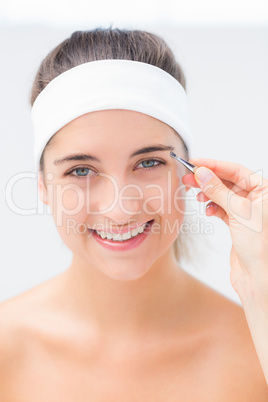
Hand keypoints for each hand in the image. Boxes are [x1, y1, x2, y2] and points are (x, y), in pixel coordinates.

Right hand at [182, 158, 267, 294]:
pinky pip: (220, 208)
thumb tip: (202, 173)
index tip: (195, 163)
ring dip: (208, 193)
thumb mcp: (239, 211)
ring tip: (196, 196)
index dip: (214, 165)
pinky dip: (211, 207)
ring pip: (222, 194)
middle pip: (227, 181)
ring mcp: (246, 212)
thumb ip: (218, 190)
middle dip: (207, 179)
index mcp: (264, 191)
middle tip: (188, 178)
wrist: (259, 276)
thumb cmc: (260, 245)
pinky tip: (206, 210)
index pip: (236, 170)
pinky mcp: (237, 224)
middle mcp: (256, 199)